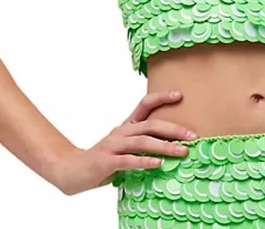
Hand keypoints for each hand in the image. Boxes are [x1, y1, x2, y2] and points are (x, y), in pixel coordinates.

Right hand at [51, 90, 198, 194]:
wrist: (71, 170)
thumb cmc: (104, 158)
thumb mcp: (124, 146)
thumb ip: (143, 143)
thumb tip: (173, 143)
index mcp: (127, 125)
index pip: (145, 104)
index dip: (162, 97)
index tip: (180, 94)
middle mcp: (121, 131)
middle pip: (150, 124)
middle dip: (173, 129)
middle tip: (192, 135)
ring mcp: (113, 146)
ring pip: (143, 141)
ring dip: (164, 146)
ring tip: (182, 151)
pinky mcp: (106, 162)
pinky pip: (128, 160)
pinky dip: (144, 161)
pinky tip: (158, 163)